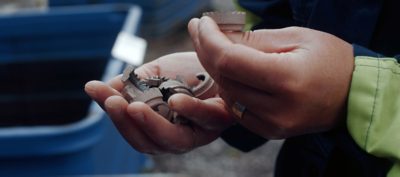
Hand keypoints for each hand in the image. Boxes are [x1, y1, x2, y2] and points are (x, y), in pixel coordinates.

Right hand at [85, 52, 233, 153]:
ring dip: (150, 125)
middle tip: (112, 101)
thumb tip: (107, 89)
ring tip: (133, 107)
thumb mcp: (156, 73)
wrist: (222, 62)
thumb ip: (135, 83)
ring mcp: (198, 132)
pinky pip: (204, 119)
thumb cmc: (188, 72)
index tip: (93, 88)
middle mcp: (176, 137)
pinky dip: (189, 110)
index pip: (130, 126)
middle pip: (146, 142)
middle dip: (125, 123)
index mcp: (157, 128)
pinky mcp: (219, 119)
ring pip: (172, 140)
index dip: (110, 111)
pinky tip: (174, 100)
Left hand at [188, 17, 353, 138]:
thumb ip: (254, 39)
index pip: (229, 61)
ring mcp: (272, 124)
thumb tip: (219, 36)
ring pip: (226, 94)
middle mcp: (277, 108)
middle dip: (206, 51)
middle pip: (223, 78)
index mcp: (287, 79)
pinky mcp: (269, 131)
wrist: (353, 94)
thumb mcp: (296, 37)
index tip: (202, 23)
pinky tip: (228, 71)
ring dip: (214, 69)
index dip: (209, 40)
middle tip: (200, 31)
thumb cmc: (330, 59)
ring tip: (212, 46)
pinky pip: (236, 109)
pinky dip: (228, 88)